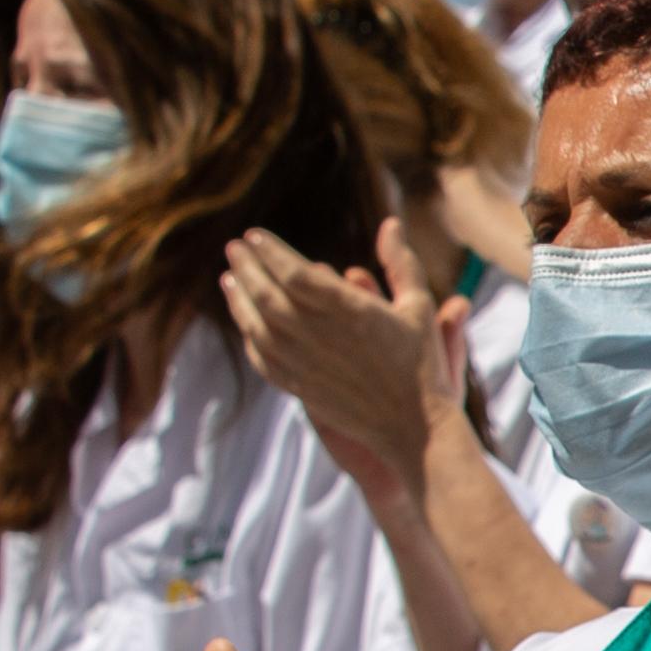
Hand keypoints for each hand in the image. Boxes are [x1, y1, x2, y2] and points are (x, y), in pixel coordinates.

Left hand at [221, 225, 443, 475]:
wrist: (413, 427)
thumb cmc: (421, 364)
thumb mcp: (420, 308)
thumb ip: (401, 263)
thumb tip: (391, 223)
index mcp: (349, 310)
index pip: (293, 271)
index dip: (269, 251)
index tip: (254, 236)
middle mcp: (320, 335)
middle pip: (266, 293)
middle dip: (246, 267)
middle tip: (233, 248)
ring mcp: (305, 364)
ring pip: (256, 325)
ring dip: (238, 299)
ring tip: (229, 279)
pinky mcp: (299, 387)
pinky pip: (262, 358)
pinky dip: (249, 336)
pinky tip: (246, 323)